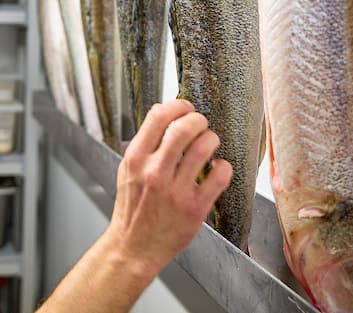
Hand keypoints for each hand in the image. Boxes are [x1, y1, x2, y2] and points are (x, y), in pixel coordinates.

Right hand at [102, 99, 232, 280]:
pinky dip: (224, 167)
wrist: (134, 248)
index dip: (178, 106)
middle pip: (184, 127)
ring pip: (204, 148)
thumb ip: (144, 144)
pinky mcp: (194, 209)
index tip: (185, 108)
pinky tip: (218, 169)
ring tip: (211, 144)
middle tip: (202, 125)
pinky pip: (219, 177)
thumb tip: (162, 113)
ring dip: (212, 140)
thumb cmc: (133, 208)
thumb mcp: (128, 171)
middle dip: (199, 120)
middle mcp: (155, 172)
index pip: (159, 116)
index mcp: (136, 159)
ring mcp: (175, 191)